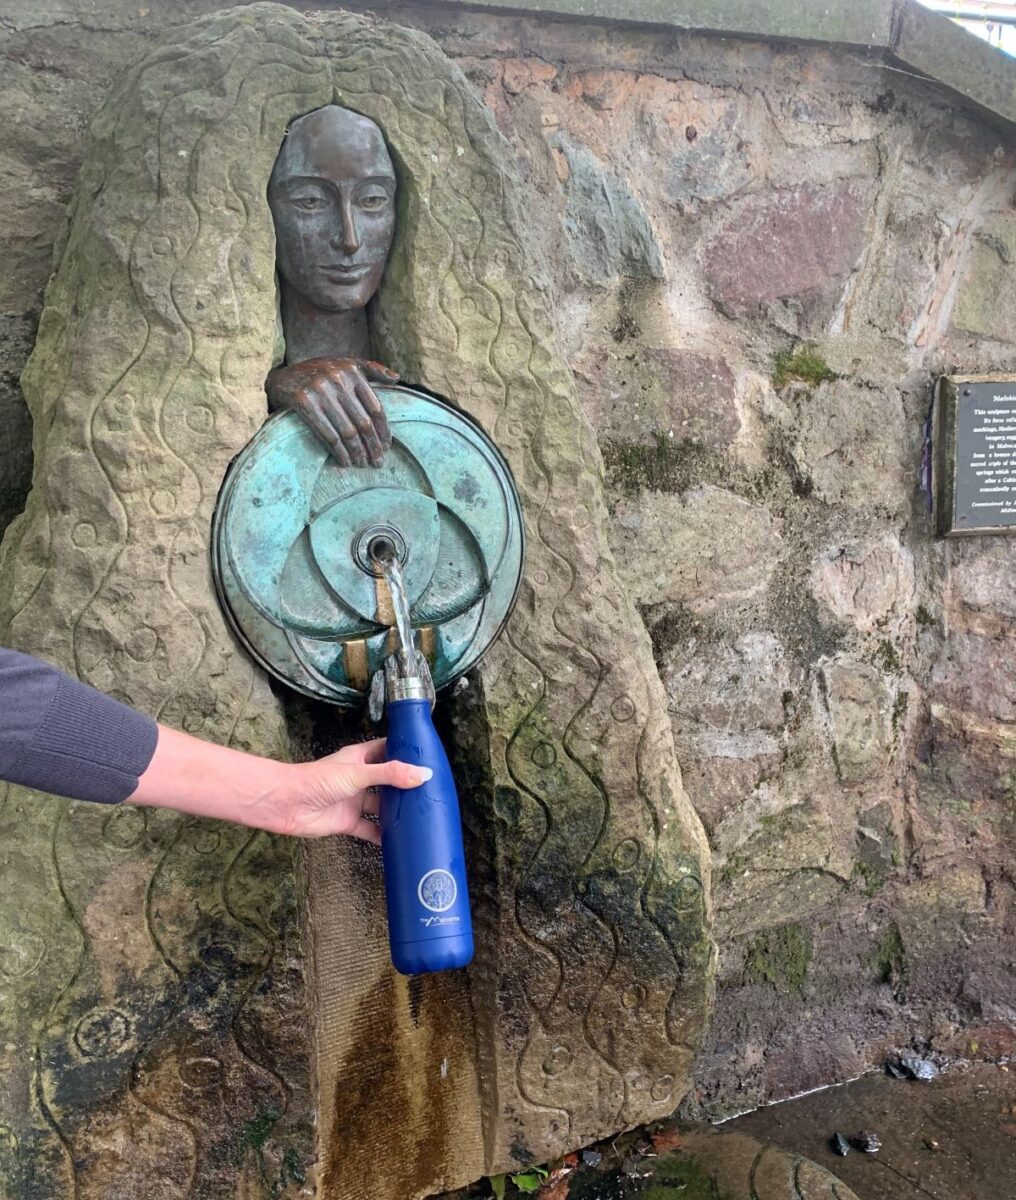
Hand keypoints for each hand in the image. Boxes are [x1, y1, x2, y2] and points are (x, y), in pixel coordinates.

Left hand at [266, 738, 428, 841]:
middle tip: (431, 790)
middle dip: (405, 784)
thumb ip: (390, 774)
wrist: (286, 805)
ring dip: (396, 811)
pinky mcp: (347, 822)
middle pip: (388, 780)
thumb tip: (423, 774)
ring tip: (420, 815)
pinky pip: (370, 829)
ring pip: (381, 805)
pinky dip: (382, 835)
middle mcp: (359, 778)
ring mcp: (353, 800)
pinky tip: (398, 841)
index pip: (387, 749)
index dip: (405, 751)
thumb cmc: (316, 780)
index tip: (427, 756)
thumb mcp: (358, 773)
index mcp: (360, 758)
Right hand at [267, 356, 397, 466]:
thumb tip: (397, 377)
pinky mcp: (304, 402)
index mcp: (352, 371)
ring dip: (357, 452)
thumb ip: (372, 369)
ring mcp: (320, 391)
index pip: (376, 408)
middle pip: (363, 422)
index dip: (383, 431)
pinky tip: (345, 461)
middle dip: (373, 446)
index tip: (387, 447)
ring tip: (362, 464)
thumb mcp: (345, 365)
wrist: (284, 377)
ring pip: (347, 431)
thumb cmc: (320, 373)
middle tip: (378, 462)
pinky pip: (328, 434)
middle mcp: (338, 379)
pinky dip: (339, 451)